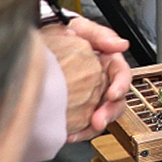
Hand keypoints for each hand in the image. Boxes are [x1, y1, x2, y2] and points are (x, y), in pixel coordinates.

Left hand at [40, 14, 133, 141]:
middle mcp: (102, 81)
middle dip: (109, 113)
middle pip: (115, 101)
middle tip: (98, 120)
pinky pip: (81, 123)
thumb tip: (120, 44)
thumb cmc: (62, 32)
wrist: (39, 40)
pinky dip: (77, 131)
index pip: (122, 75)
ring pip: (101, 115)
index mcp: (109, 62)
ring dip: (94, 127)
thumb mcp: (80, 28)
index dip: (120, 86)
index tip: (112, 94)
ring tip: (82, 131)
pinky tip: (68, 134)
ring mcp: (90, 96)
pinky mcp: (76, 107)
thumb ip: (100, 34)